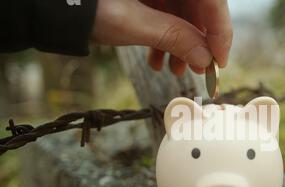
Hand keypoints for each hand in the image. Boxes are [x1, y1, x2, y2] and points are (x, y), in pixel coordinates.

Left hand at [92, 0, 232, 75]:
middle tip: (198, 70)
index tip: (219, 60)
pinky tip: (157, 59)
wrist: (52, 6)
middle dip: (199, 41)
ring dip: (182, 44)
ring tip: (174, 70)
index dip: (220, 29)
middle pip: (198, 7)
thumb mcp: (133, 23)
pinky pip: (167, 15)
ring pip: (183, 13)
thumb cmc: (85, 5)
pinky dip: (166, 39)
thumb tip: (206, 58)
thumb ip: (174, 37)